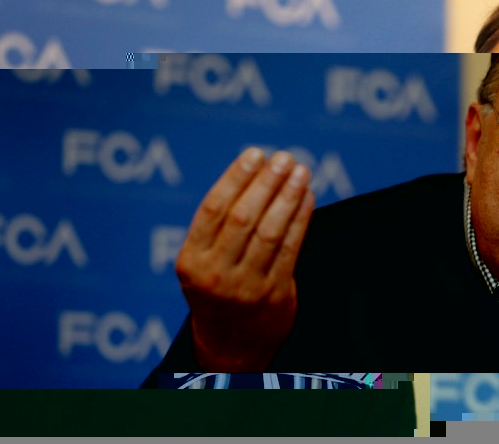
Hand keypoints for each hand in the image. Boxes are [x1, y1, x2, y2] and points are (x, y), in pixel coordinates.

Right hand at [176, 147, 314, 370]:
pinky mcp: (275, 295)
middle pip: (244, 218)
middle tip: (284, 157)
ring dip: (288, 197)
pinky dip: (301, 219)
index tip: (255, 154)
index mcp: (191, 259)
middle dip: (266, 183)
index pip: (213, 209)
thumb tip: (258, 171)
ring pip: (271, 232)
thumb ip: (221, 226)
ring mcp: (246, 287)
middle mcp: (215, 274)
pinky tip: (307, 197)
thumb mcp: (202, 261)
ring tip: (301, 171)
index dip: (236, 178)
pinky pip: (291, 249)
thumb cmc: (217, 288)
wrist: (230, 345)